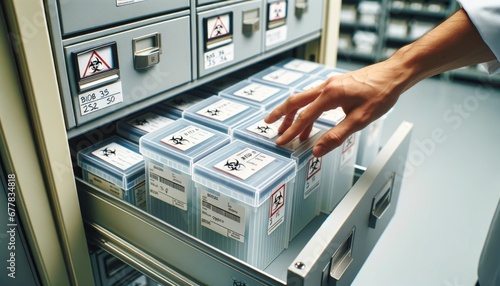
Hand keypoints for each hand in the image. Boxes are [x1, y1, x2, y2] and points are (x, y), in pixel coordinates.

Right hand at [264, 60, 406, 156]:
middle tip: (268, 124)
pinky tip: (309, 119)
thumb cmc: (381, 94)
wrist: (394, 74)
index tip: (281, 141)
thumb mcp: (359, 120)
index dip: (291, 132)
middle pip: (296, 101)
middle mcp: (326, 87)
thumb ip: (336, 136)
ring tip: (287, 127)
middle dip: (281, 114)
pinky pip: (315, 97)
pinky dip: (307, 109)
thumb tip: (318, 150)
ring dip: (293, 112)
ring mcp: (330, 84)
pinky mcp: (336, 85)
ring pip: (304, 98)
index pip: (304, 117)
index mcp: (330, 96)